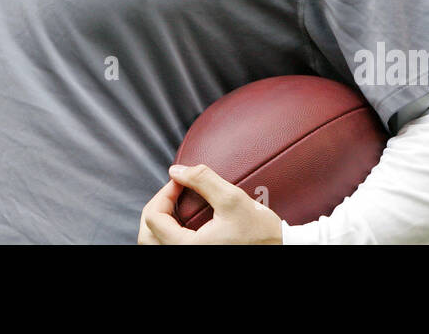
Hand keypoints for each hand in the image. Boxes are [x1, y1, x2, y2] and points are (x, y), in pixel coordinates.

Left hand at [138, 163, 283, 243]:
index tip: (180, 182)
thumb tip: (176, 171)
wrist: (280, 248)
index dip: (163, 193)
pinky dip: (171, 231)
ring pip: (156, 243)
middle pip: (147, 236)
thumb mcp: (232, 199)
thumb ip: (202, 180)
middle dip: (156, 208)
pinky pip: (170, 246)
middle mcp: (185, 256)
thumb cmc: (259, 231)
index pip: (154, 219)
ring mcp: (191, 257)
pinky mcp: (198, 256)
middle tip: (174, 192)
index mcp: (188, 247)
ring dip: (161, 221)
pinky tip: (186, 218)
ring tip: (177, 204)